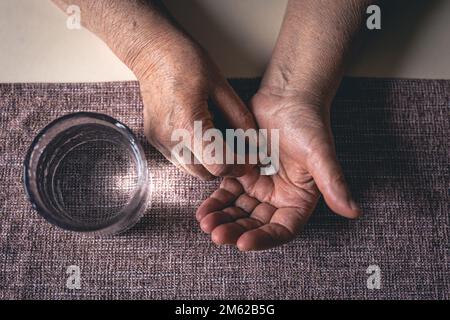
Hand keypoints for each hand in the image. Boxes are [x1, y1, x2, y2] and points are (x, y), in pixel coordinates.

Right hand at [137, 34, 255, 179]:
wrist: (152, 52)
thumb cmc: (185, 62)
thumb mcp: (221, 86)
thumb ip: (240, 118)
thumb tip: (255, 142)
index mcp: (189, 124)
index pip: (219, 165)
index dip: (239, 166)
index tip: (251, 159)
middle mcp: (170, 139)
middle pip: (206, 174)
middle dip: (227, 167)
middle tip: (240, 151)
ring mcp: (160, 142)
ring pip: (193, 171)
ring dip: (211, 164)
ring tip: (221, 141)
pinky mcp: (155, 141)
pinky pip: (180, 160)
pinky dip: (196, 156)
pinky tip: (203, 136)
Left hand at [196, 87, 360, 250]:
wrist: (287, 96)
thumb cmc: (308, 122)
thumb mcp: (320, 154)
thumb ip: (333, 182)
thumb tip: (353, 211)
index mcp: (298, 199)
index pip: (281, 229)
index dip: (263, 239)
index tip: (243, 243)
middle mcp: (278, 197)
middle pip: (255, 223)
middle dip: (236, 230)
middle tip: (216, 234)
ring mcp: (258, 185)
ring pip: (238, 211)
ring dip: (222, 219)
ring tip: (205, 223)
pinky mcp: (241, 172)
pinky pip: (227, 192)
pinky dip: (215, 201)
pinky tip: (203, 209)